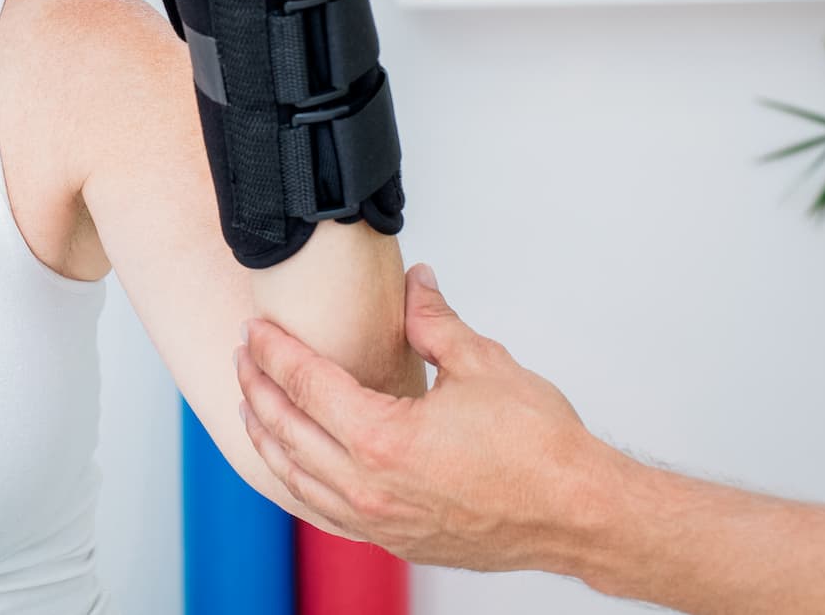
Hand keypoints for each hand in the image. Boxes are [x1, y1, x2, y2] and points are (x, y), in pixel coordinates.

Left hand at [236, 263, 612, 572]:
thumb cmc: (541, 449)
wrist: (580, 513)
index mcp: (383, 440)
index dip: (275, 351)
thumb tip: (416, 283)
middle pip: (287, 431)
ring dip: (268, 439)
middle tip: (244, 357)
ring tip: (252, 407)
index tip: (256, 330)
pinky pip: (327, 512)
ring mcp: (381, 523)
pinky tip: (295, 466)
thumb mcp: (481, 362)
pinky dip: (299, 483)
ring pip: (297, 479)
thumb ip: (433, 320)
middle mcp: (370, 488)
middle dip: (258, 389)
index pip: (306, 385)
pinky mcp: (398, 541)